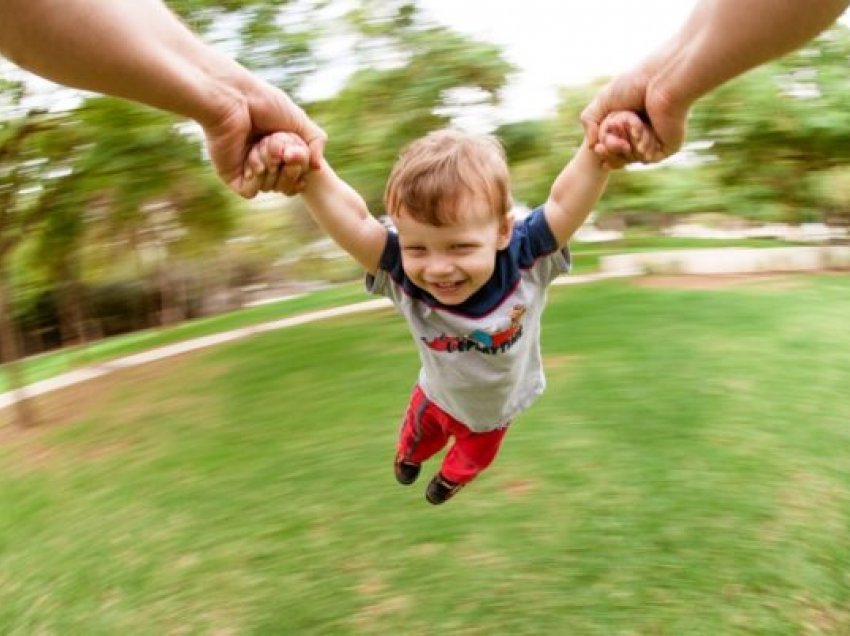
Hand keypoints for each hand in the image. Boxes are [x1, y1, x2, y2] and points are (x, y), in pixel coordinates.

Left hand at [202, 81, 325, 197]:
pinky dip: (257, 178)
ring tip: (261, 144)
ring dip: (271, 165)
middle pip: (288, 183)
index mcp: (279, 149)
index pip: (298, 173)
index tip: (299, 155)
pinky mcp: (232, 176)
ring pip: (271, 187)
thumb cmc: (264, 103)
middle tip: (283, 150)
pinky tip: (251, 160)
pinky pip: (252, 192)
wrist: (234, 98)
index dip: (302, 169)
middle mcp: (264, 161)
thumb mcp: (299, 120)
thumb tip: (317, 169)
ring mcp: (248, 170)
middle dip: (290, 167)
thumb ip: (315, 142)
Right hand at [581, 68, 688, 163]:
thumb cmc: (634, 84)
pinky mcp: (668, 146)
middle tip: (603, 147)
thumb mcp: (603, 100)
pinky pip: (647, 157)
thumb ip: (590, 121)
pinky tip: (639, 132)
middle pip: (622, 155)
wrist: (660, 80)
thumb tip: (592, 146)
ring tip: (625, 126)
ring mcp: (657, 141)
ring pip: (633, 157)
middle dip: (611, 150)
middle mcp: (645, 133)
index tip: (597, 149)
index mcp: (631, 123)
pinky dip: (639, 147)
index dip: (605, 151)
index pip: (614, 146)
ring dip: (624, 146)